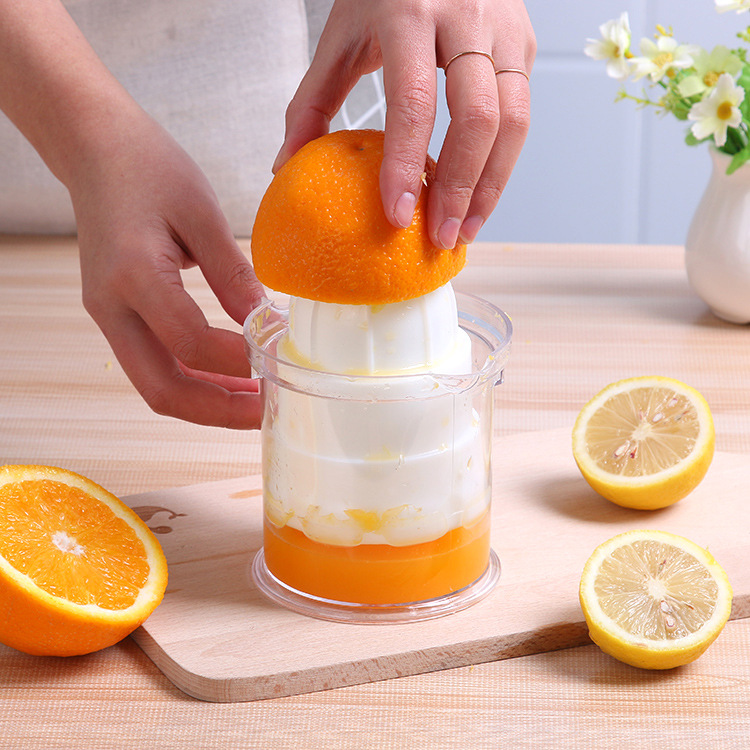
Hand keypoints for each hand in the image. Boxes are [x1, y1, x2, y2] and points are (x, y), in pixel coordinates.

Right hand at [70, 113, 264, 428]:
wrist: (96, 150)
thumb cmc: (148, 168)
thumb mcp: (202, 213)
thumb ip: (233, 275)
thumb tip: (265, 326)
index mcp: (133, 275)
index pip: (191, 344)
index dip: (240, 362)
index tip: (281, 361)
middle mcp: (111, 307)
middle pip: (163, 390)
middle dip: (220, 411)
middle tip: (269, 413)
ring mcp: (108, 316)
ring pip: (157, 386)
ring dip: (208, 403)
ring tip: (257, 403)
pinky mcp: (117, 315)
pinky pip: (155, 365)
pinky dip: (194, 380)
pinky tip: (230, 378)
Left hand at [274, 0, 534, 248]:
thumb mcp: (342, 34)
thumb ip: (314, 99)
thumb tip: (286, 164)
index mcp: (410, 13)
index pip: (414, 100)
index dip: (405, 163)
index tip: (397, 215)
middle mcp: (467, 17)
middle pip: (478, 117)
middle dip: (460, 187)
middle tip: (440, 238)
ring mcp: (504, 32)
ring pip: (512, 122)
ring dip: (490, 186)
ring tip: (464, 230)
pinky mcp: (523, 48)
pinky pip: (520, 116)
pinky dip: (500, 165)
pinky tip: (477, 197)